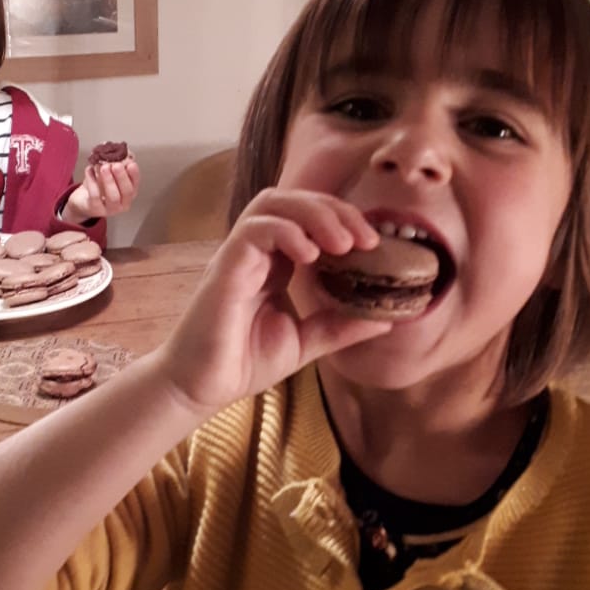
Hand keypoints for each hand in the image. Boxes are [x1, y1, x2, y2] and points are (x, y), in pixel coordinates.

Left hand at [61, 156, 140, 222]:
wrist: (82, 202)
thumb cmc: (98, 187)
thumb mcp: (109, 175)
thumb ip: (116, 164)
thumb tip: (122, 151)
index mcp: (128, 194)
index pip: (135, 184)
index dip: (135, 174)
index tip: (131, 164)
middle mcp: (122, 204)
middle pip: (127, 192)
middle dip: (122, 177)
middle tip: (116, 165)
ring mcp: (109, 209)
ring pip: (113, 196)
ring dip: (109, 180)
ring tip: (104, 167)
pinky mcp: (95, 209)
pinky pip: (95, 196)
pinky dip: (92, 181)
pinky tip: (89, 170)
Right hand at [154, 189, 391, 416]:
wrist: (202, 389)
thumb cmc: (243, 363)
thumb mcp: (306, 342)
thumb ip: (340, 326)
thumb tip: (387, 319)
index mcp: (275, 263)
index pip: (308, 218)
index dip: (343, 220)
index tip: (375, 244)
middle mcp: (256, 251)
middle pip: (293, 200)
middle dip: (334, 210)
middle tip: (366, 238)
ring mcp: (238, 255)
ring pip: (272, 203)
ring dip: (313, 213)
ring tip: (343, 242)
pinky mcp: (224, 268)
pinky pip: (253, 230)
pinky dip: (286, 232)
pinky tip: (311, 255)